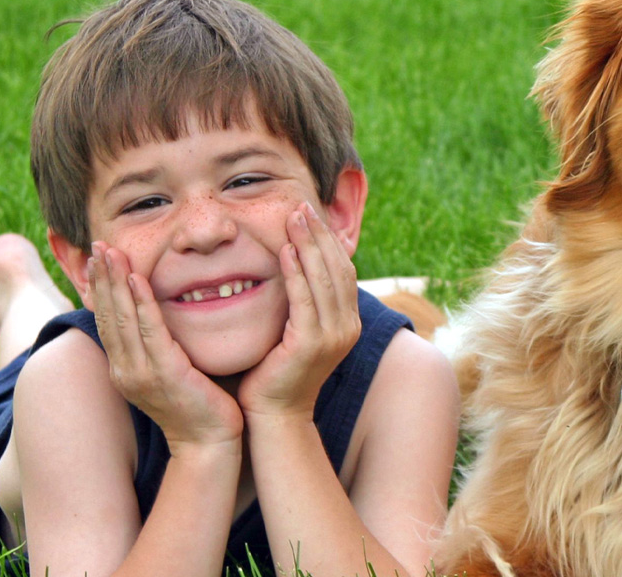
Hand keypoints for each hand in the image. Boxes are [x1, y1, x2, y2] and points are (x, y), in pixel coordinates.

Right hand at [88, 243, 243, 447]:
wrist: (211, 443)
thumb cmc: (199, 405)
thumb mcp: (171, 371)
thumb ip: (161, 346)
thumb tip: (161, 317)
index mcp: (125, 369)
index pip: (107, 321)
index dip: (101, 289)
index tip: (99, 259)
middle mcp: (125, 371)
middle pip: (107, 315)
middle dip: (102, 278)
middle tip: (98, 244)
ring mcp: (141, 374)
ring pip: (122, 318)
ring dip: (116, 282)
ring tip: (111, 252)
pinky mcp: (164, 374)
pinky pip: (150, 331)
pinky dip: (141, 302)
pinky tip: (137, 278)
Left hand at [237, 203, 362, 420]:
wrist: (274, 416)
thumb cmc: (275, 373)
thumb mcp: (294, 331)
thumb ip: (300, 303)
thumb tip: (291, 266)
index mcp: (347, 322)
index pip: (342, 270)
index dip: (327, 240)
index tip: (308, 214)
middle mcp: (347, 327)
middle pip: (337, 268)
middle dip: (318, 234)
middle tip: (299, 206)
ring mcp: (333, 336)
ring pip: (324, 278)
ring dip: (308, 245)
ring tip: (292, 218)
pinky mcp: (312, 344)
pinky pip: (304, 299)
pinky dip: (296, 273)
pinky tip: (284, 251)